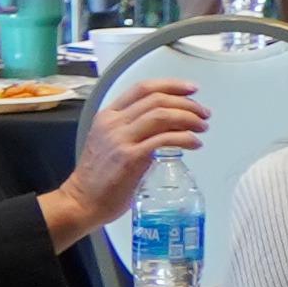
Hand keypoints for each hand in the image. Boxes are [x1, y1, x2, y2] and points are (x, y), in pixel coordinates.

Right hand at [47, 79, 211, 240]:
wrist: (83, 201)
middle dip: (187, 104)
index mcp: (108, 116)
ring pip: (162, 115)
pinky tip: (195, 143)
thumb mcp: (111, 142)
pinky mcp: (130, 158)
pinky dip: (185, 138)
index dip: (171, 85)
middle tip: (204, 113)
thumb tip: (169, 125)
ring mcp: (121, 139)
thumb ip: (134, 129)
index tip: (192, 90)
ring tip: (203, 127)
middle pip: (157, 100)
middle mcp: (113, 123)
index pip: (142, 89)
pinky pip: (164, 140)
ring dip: (189, 118)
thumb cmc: (98, 177)